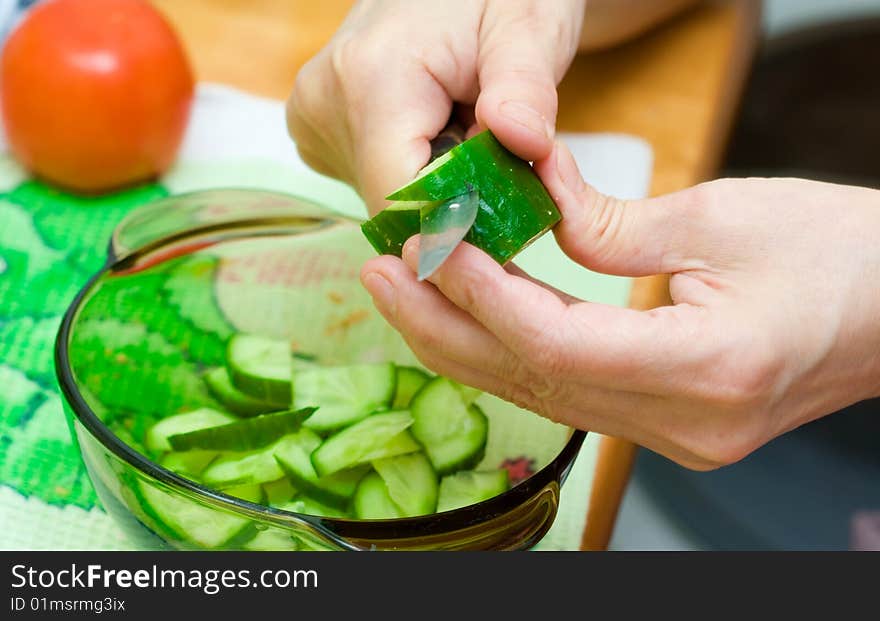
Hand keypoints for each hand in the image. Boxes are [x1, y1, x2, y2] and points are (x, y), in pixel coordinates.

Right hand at [287, 0, 584, 213]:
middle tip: (502, 151)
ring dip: (439, 187)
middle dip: (458, 199)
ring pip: (385, 199)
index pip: (405, 200)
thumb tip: (525, 143)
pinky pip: (373, 179)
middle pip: (396, 205)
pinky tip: (438, 127)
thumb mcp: (529, 24)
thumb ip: (527, 86)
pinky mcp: (316, 130)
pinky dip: (416, 171)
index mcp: (370, 80)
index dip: (462, 223)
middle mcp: (325, 106)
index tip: (513, 214)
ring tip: (467, 125)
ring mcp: (313, 120)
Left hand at [360, 141, 879, 469]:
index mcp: (712, 368)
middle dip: (444, 326)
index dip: (482, 294)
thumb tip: (527, 199)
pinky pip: (568, 396)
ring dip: (466, 343)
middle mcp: (686, 425)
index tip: (429, 243)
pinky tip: (468, 323)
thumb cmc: (840, 253)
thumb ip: (609, 222)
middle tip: (379, 273)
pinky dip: (511, 357)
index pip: (555, 343)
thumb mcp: (724, 216)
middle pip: (531, 382)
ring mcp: (676, 438)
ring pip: (540, 396)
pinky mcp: (669, 427)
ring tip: (403, 293)